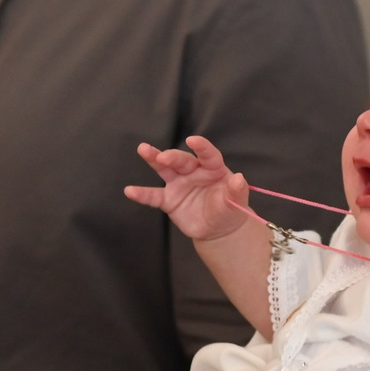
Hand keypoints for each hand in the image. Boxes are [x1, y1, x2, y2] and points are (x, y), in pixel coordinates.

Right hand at [124, 136, 252, 242]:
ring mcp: (179, 184)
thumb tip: (239, 178)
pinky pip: (153, 196)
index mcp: (213, 169)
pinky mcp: (168, 199)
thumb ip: (237, 191)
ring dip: (154, 158)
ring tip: (143, 149)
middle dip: (173, 157)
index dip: (202, 147)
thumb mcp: (237, 203)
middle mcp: (194, 172)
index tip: (193, 140)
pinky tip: (129, 191)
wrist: (218, 229)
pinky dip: (142, 194)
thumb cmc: (230, 210)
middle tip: (164, 157)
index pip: (208, 155)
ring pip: (165, 169)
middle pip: (182, 160)